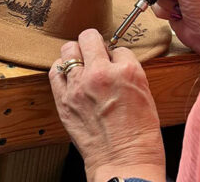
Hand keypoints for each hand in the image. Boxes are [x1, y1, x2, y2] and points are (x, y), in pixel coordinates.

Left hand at [49, 29, 164, 181]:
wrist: (124, 161)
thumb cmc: (140, 134)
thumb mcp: (144, 94)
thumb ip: (127, 73)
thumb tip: (113, 61)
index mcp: (127, 71)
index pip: (119, 47)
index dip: (117, 56)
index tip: (115, 64)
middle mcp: (101, 73)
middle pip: (89, 37)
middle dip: (93, 43)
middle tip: (94, 52)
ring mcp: (79, 85)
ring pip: (68, 49)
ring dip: (75, 54)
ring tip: (80, 63)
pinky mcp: (63, 99)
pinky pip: (54, 71)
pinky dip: (60, 70)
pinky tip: (68, 75)